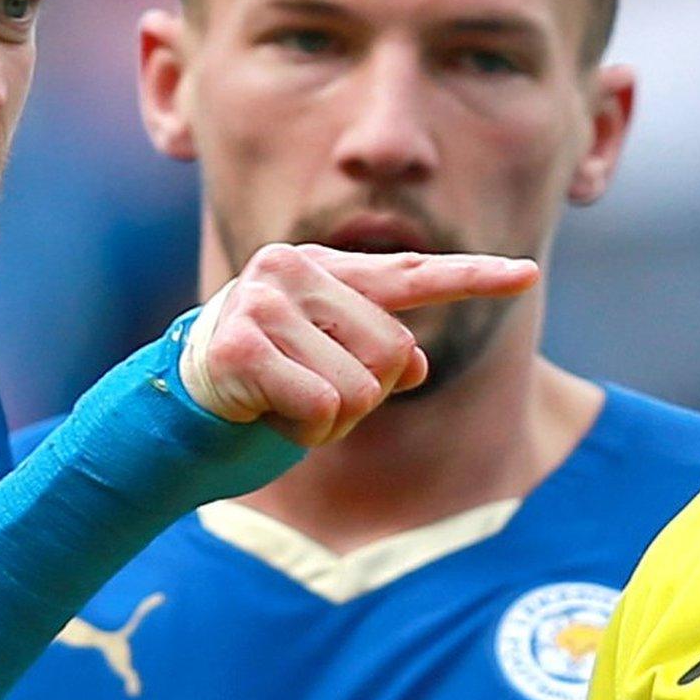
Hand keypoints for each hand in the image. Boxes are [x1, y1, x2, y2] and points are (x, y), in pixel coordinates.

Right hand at [185, 244, 537, 445]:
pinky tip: (264, 414)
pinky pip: (321, 408)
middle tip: (304, 396)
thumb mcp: (330, 367)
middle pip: (394, 352)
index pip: (411, 274)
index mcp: (324, 270)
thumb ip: (379, 356)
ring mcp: (263, 301)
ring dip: (330, 421)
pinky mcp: (240, 344)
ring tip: (281, 404)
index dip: (474, 279)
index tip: (527, 275)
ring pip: (361, 389)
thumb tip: (419, 364)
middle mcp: (293, 268)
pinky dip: (304, 431)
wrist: (172, 410)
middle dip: (363, 397)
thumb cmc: (261, 387)